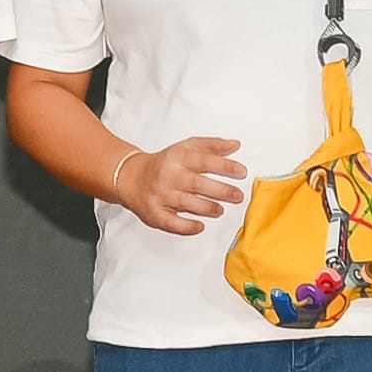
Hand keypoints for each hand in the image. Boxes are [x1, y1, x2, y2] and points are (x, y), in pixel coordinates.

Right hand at [112, 134, 245, 235]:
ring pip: (186, 203)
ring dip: (207, 208)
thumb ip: (210, 146)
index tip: (241, 172)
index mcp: (176, 157)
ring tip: (220, 210)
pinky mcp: (154, 213)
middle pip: (197, 183)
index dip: (224, 166)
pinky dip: (186, 226)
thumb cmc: (164, 163)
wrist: (130, 177)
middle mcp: (168, 176)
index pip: (204, 161)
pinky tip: (200, 226)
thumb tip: (235, 145)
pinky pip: (171, 222)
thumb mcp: (185, 148)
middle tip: (238, 195)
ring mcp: (160, 195)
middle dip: (221, 190)